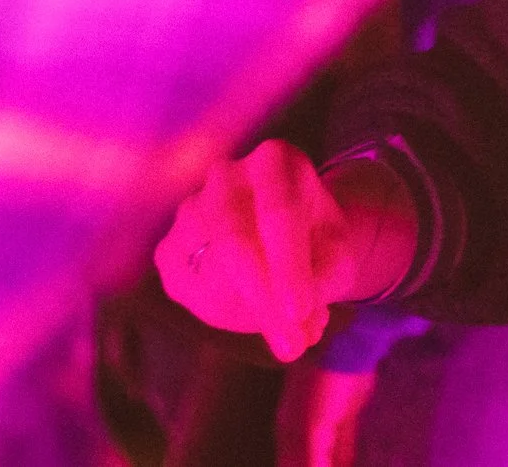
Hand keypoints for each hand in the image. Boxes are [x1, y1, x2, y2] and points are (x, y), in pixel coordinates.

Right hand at [154, 142, 411, 361]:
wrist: (292, 237)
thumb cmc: (320, 241)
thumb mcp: (339, 254)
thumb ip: (326, 278)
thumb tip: (302, 321)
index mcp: (274, 161)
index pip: (279, 212)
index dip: (288, 267)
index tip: (301, 314)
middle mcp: (225, 176)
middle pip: (235, 241)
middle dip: (264, 300)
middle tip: (293, 347)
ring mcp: (190, 209)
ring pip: (207, 268)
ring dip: (247, 313)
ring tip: (290, 339)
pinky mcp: (168, 248)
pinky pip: (185, 287)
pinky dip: (219, 313)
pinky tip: (253, 321)